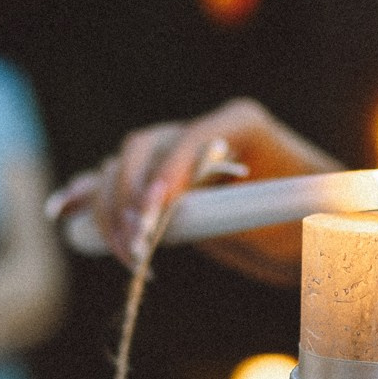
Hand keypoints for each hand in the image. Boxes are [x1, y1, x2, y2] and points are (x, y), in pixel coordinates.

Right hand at [48, 98, 338, 279]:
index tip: (156, 218)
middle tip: (140, 248)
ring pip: (121, 167)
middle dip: (132, 198)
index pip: (190, 139)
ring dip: (111, 210)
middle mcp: (202, 133)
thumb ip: (251, 208)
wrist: (313, 233)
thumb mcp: (294, 215)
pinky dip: (87, 194)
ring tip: (127, 255)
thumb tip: (210, 218)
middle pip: (143, 148)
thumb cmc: (313, 221)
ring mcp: (176, 155)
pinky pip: (113, 181)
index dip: (168, 175)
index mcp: (240, 123)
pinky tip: (64, 211)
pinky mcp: (160, 186)